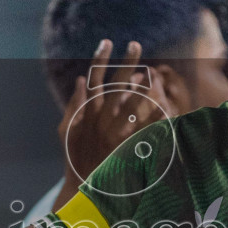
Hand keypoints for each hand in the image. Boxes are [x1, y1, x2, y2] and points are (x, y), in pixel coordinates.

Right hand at [59, 39, 179, 186]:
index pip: (93, 78)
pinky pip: (142, 126)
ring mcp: (112, 132)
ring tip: (148, 73)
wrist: (83, 186)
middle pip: (114, 84)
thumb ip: (74, 104)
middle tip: (135, 44)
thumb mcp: (66, 130)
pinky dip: (151, 114)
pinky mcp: (124, 146)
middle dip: (125, 63)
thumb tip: (81, 79)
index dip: (99, 59)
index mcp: (86, 112)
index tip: (107, 41)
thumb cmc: (73, 156)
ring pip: (130, 103)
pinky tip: (161, 103)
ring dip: (138, 86)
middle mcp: (99, 118)